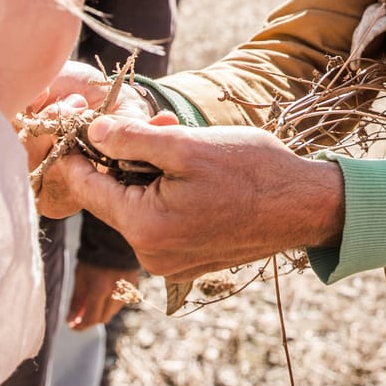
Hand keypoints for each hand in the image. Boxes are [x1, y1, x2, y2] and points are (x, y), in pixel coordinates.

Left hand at [49, 116, 345, 281]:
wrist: (306, 206)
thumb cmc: (252, 171)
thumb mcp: (187, 145)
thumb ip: (132, 140)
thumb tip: (93, 132)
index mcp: (145, 227)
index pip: (86, 188)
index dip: (79, 152)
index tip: (80, 123)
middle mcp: (151, 255)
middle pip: (113, 197)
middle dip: (126, 156)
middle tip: (158, 123)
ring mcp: (170, 263)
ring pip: (139, 207)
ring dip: (149, 172)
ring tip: (182, 140)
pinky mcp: (190, 261)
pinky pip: (161, 222)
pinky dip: (166, 193)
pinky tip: (193, 170)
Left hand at [67, 261, 140, 329]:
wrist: (112, 239)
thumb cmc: (92, 257)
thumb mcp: (80, 277)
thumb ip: (75, 301)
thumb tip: (70, 321)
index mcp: (99, 289)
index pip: (91, 319)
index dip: (80, 326)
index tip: (72, 326)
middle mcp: (115, 292)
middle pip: (103, 318)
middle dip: (90, 320)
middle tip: (80, 316)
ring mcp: (127, 289)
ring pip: (113, 311)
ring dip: (101, 312)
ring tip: (91, 302)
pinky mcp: (134, 285)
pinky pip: (121, 302)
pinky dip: (111, 303)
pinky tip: (104, 294)